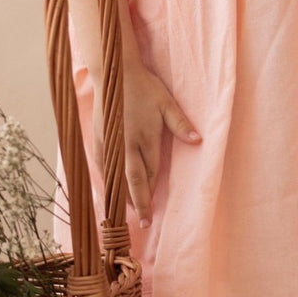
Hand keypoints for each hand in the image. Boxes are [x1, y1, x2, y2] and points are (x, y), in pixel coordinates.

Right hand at [93, 58, 200, 225]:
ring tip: (126, 212)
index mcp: (144, 138)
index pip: (150, 172)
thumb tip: (198, 141)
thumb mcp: (166, 103)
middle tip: (141, 224)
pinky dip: (107, 179)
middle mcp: (125, 145)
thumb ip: (180, 124)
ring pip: (115, 176)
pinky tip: (110, 187)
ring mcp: (110, 143)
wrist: (114, 73)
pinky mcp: (99, 138)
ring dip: (121, 194)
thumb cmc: (143, 87)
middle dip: (138, 203)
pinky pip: (103, 165)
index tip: (151, 214)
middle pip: (132, 180)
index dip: (151, 193)